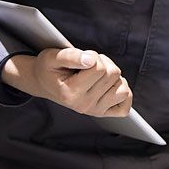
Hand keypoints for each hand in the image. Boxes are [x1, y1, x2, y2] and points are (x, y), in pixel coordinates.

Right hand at [2, 48, 132, 116]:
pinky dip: (122, 92)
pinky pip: (125, 106)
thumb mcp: (52, 57)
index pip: (99, 67)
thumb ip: (71, 56)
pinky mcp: (103, 113)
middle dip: (103, 64)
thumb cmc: (49, 68)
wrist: (43, 82)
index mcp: (71, 93)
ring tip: (97, 75)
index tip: (82, 58)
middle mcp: (84, 105)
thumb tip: (91, 60)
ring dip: (113, 76)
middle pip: (112, 74)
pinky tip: (110, 86)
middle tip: (88, 66)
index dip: (93, 56)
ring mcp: (94, 110)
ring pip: (122, 88)